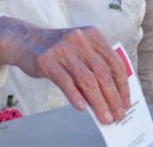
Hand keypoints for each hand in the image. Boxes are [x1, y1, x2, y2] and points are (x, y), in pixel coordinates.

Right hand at [0, 17, 129, 124]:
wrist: (26, 40)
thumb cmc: (58, 49)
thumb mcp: (79, 49)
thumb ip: (94, 66)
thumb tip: (110, 96)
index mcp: (93, 35)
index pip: (114, 62)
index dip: (122, 84)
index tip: (126, 102)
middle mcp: (80, 40)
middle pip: (102, 73)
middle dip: (113, 97)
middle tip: (118, 114)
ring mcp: (63, 50)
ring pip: (86, 79)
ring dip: (98, 102)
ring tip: (105, 117)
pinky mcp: (47, 61)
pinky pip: (65, 81)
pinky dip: (76, 96)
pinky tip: (83, 108)